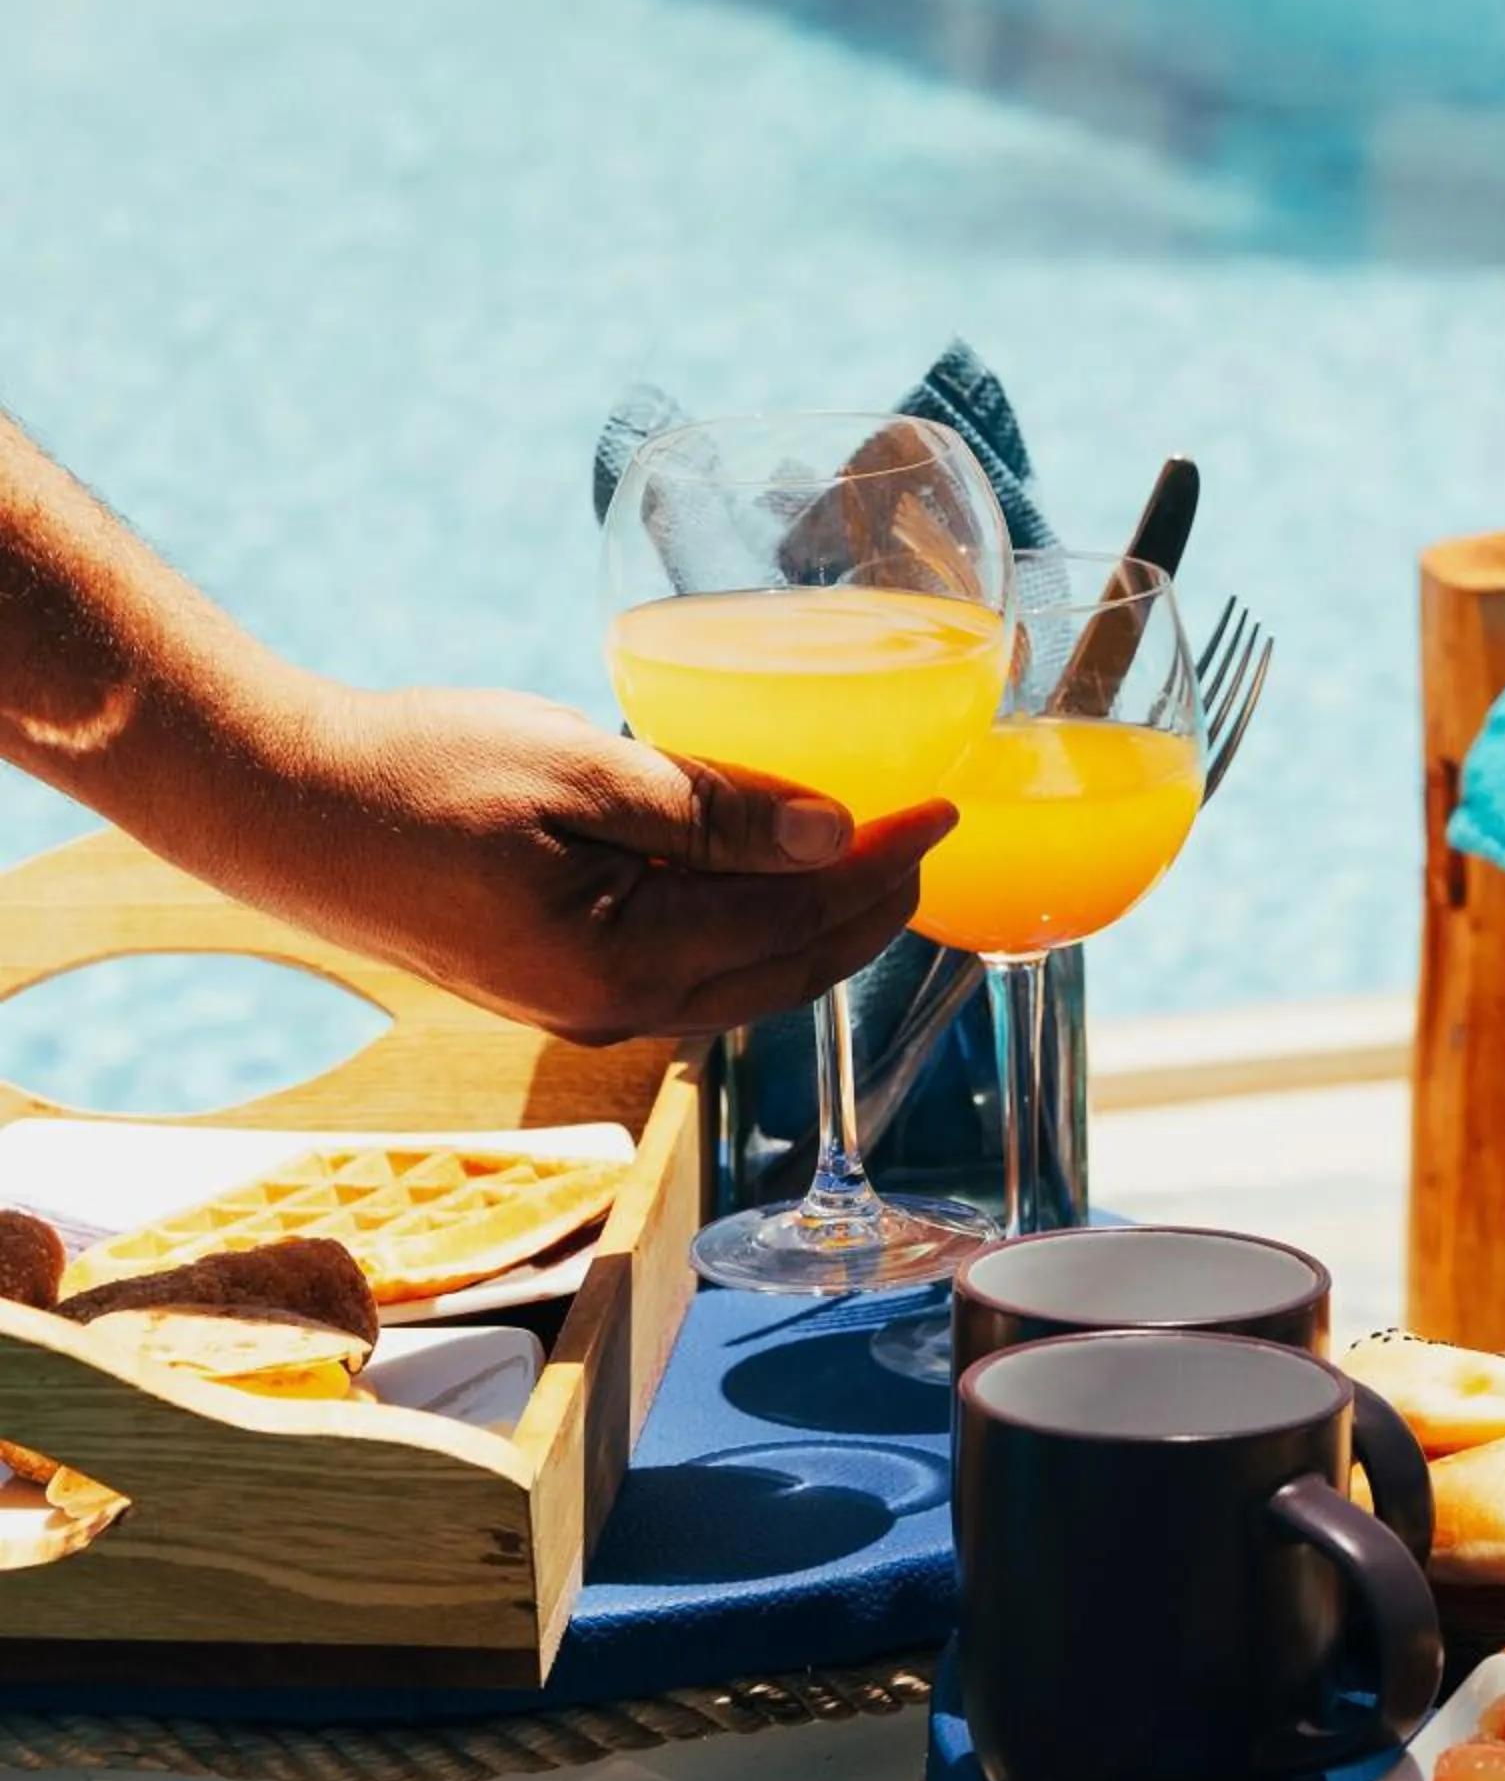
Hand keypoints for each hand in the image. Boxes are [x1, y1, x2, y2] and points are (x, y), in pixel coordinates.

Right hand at [238, 685, 953, 1043]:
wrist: (284, 807)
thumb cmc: (420, 772)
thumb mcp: (583, 768)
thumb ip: (712, 809)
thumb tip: (836, 837)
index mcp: (625, 965)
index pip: (798, 920)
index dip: (883, 865)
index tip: (944, 807)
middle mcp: (613, 1012)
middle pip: (786, 971)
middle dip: (871, 912)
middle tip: (931, 837)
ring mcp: (582, 1010)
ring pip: (744, 980)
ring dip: (817, 927)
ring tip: (877, 861)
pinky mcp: (558, 986)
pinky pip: (693, 970)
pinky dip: (753, 930)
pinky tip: (773, 880)